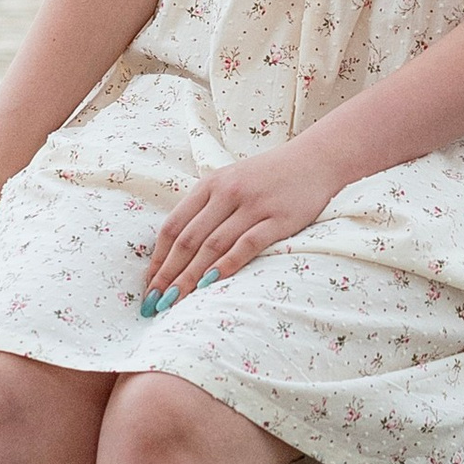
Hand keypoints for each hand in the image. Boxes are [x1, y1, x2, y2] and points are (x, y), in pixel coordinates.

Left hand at [142, 134, 347, 312]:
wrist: (315, 160)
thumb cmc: (268, 177)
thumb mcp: (230, 182)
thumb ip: (206, 208)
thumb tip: (175, 251)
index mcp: (210, 184)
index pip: (173, 226)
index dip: (157, 259)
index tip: (148, 285)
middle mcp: (227, 192)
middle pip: (188, 240)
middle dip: (168, 274)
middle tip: (154, 302)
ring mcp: (253, 205)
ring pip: (212, 246)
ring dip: (190, 277)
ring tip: (175, 302)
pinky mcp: (279, 218)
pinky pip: (246, 245)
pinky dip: (226, 265)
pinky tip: (211, 285)